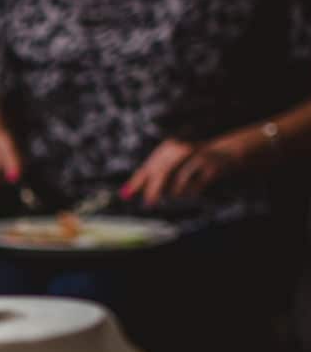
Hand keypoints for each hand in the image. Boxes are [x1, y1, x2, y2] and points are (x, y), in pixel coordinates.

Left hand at [119, 137, 244, 205]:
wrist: (225, 152)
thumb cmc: (191, 162)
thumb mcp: (170, 164)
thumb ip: (149, 177)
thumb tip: (126, 192)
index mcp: (169, 147)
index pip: (149, 166)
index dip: (137, 181)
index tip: (126, 195)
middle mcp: (182, 150)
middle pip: (162, 172)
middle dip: (154, 190)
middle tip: (149, 203)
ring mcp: (198, 158)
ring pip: (178, 180)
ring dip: (173, 192)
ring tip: (174, 195)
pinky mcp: (211, 168)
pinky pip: (195, 186)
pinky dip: (190, 193)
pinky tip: (190, 193)